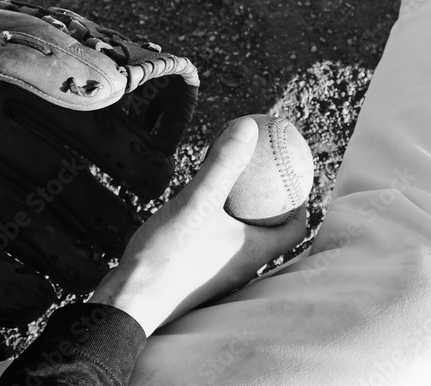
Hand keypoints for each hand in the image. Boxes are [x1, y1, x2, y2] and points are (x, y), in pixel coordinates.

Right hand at [88, 117, 306, 335]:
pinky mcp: (194, 274)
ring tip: (233, 180)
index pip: (295, 230)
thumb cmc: (167, 257)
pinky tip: (196, 199)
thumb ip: (223, 165)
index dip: (302, 204)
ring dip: (242, 210)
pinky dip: (216, 219)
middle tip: (266, 171)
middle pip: (269, 231)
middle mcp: (241, 266)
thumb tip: (248, 127)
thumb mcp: (197, 202)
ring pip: (240, 236)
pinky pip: (215, 240)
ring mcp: (217, 272)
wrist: (128, 303)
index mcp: (254, 253)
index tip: (296, 177)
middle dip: (271, 201)